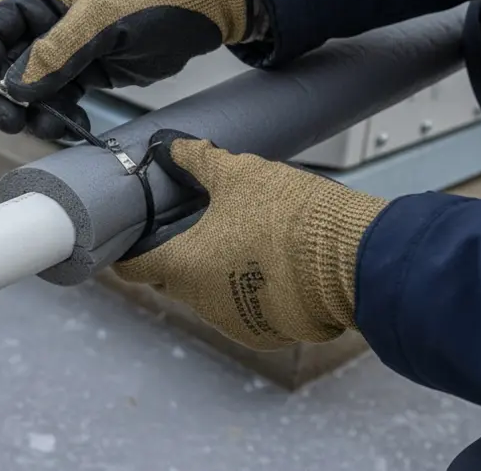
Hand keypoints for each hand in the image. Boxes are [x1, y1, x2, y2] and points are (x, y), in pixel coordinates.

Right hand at [0, 0, 249, 138]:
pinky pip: (57, 100)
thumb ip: (56, 53)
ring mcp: (62, 50)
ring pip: (29, 90)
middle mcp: (42, 23)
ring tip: (51, 128)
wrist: (200, 6)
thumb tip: (15, 88)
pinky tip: (71, 124)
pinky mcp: (83, 72)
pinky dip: (58, 116)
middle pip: (4, 66)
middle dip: (4, 98)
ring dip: (33, 113)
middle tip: (12, 123)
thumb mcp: (100, 18)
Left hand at [113, 130, 387, 349]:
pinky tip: (269, 266)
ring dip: (217, 274)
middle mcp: (200, 303)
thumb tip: (172, 146)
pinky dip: (250, 292)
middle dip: (181, 255)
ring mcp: (234, 322)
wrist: (352, 261)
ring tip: (243, 242)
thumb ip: (197, 160)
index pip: (132, 268)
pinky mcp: (267, 334)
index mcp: (182, 267)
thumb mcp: (238, 174)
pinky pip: (245, 311)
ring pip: (210, 295)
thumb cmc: (288, 218)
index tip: (133, 238)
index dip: (128, 251)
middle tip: (198, 226)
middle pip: (173, 279)